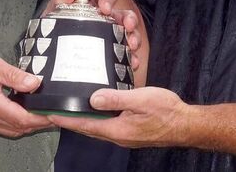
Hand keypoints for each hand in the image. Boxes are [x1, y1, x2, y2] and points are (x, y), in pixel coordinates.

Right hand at [0, 42, 52, 136]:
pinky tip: (23, 113)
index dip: (40, 119)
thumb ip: (14, 75)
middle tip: (53, 114)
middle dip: (38, 123)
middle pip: (18, 128)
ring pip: (10, 130)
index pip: (21, 118)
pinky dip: (15, 124)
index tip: (54, 114)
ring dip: (27, 125)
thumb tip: (34, 84)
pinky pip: (1, 128)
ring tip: (42, 114)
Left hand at [40, 0, 142, 73]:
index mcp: (93, 6)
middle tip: (127, 26)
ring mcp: (112, 35)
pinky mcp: (115, 52)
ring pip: (130, 31)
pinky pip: (127, 53)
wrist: (50, 55)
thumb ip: (58, 0)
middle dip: (129, 18)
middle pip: (123, 13)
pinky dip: (133, 57)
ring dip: (134, 36)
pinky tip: (133, 62)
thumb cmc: (53, 30)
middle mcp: (106, 19)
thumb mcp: (52, 14)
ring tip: (132, 44)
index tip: (105, 8)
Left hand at [49, 87, 192, 148]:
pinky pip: (108, 127)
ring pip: (97, 129)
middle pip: (88, 129)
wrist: (186, 124)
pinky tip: (97, 110)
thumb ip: (115, 98)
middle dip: (70, 121)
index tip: (49, 114)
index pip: (84, 124)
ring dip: (83, 120)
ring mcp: (125, 137)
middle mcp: (118, 137)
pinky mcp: (131, 133)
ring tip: (71, 109)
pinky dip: (97, 120)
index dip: (66, 119)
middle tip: (54, 112)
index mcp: (117, 130)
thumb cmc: (167, 111)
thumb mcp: (140, 99)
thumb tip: (92, 98)